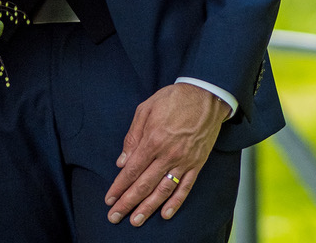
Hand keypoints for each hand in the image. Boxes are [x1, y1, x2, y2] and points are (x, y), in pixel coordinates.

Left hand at [104, 82, 229, 225]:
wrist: (205, 95)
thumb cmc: (173, 99)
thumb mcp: (146, 109)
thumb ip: (132, 136)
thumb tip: (122, 161)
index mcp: (153, 140)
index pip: (131, 170)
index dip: (119, 187)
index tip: (109, 199)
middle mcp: (168, 154)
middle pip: (144, 184)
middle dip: (128, 202)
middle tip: (115, 217)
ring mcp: (184, 161)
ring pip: (163, 190)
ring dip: (148, 208)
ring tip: (136, 220)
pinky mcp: (197, 163)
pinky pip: (185, 187)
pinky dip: (176, 202)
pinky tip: (165, 213)